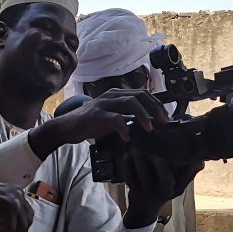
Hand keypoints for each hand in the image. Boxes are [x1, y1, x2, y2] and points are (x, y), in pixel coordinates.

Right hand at [31, 88, 167, 156]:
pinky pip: (114, 118)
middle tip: (163, 122)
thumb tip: (148, 125)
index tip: (166, 117)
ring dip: (143, 115)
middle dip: (155, 108)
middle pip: (140, 95)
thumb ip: (127, 118)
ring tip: (149, 128)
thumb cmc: (91, 124)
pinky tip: (127, 137)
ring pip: (130, 102)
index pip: (143, 94)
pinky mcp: (96, 115)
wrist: (67, 127)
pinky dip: (124, 128)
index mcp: (118, 95)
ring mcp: (104, 103)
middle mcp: (112, 95)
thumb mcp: (113, 119)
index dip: (157, 104)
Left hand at [120, 152, 202, 227]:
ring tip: (137, 145)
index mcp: (171, 189)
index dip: (165, 167)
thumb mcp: (180, 186)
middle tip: (148, 143)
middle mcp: (158, 191)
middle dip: (150, 159)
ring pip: (140, 174)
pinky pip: (128, 176)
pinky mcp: (132, 188)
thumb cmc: (165, 191)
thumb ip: (189, 172)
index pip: (169, 178)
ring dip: (138, 159)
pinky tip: (126, 154)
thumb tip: (201, 160)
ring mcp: (143, 191)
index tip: (162, 154)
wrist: (145, 208)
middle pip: (151, 174)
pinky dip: (127, 165)